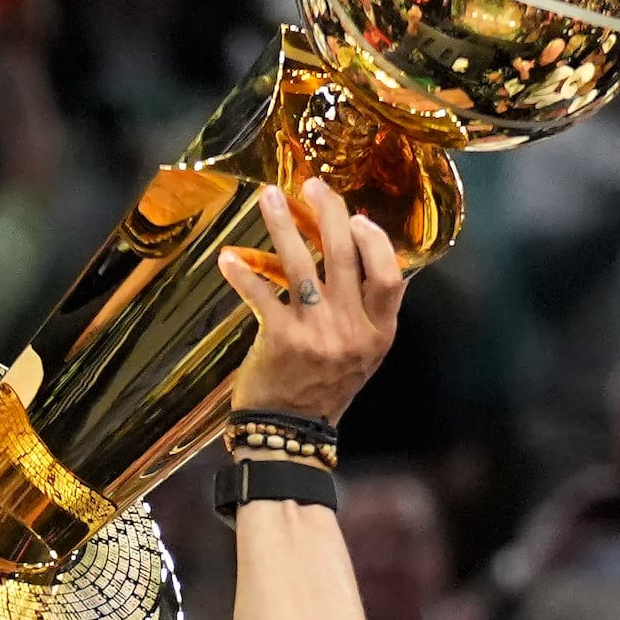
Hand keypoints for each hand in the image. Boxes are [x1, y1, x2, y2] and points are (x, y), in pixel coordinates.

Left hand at [219, 178, 405, 423]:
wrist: (291, 434)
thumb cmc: (325, 389)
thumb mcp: (364, 355)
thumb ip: (370, 312)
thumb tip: (372, 256)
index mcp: (379, 333)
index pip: (391, 276)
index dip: (376, 241)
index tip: (357, 216)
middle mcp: (352, 330)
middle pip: (346, 257)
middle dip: (328, 212)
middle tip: (311, 184)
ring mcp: (317, 334)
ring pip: (301, 265)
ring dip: (282, 225)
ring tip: (268, 197)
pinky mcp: (280, 340)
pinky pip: (261, 294)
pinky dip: (243, 273)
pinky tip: (228, 257)